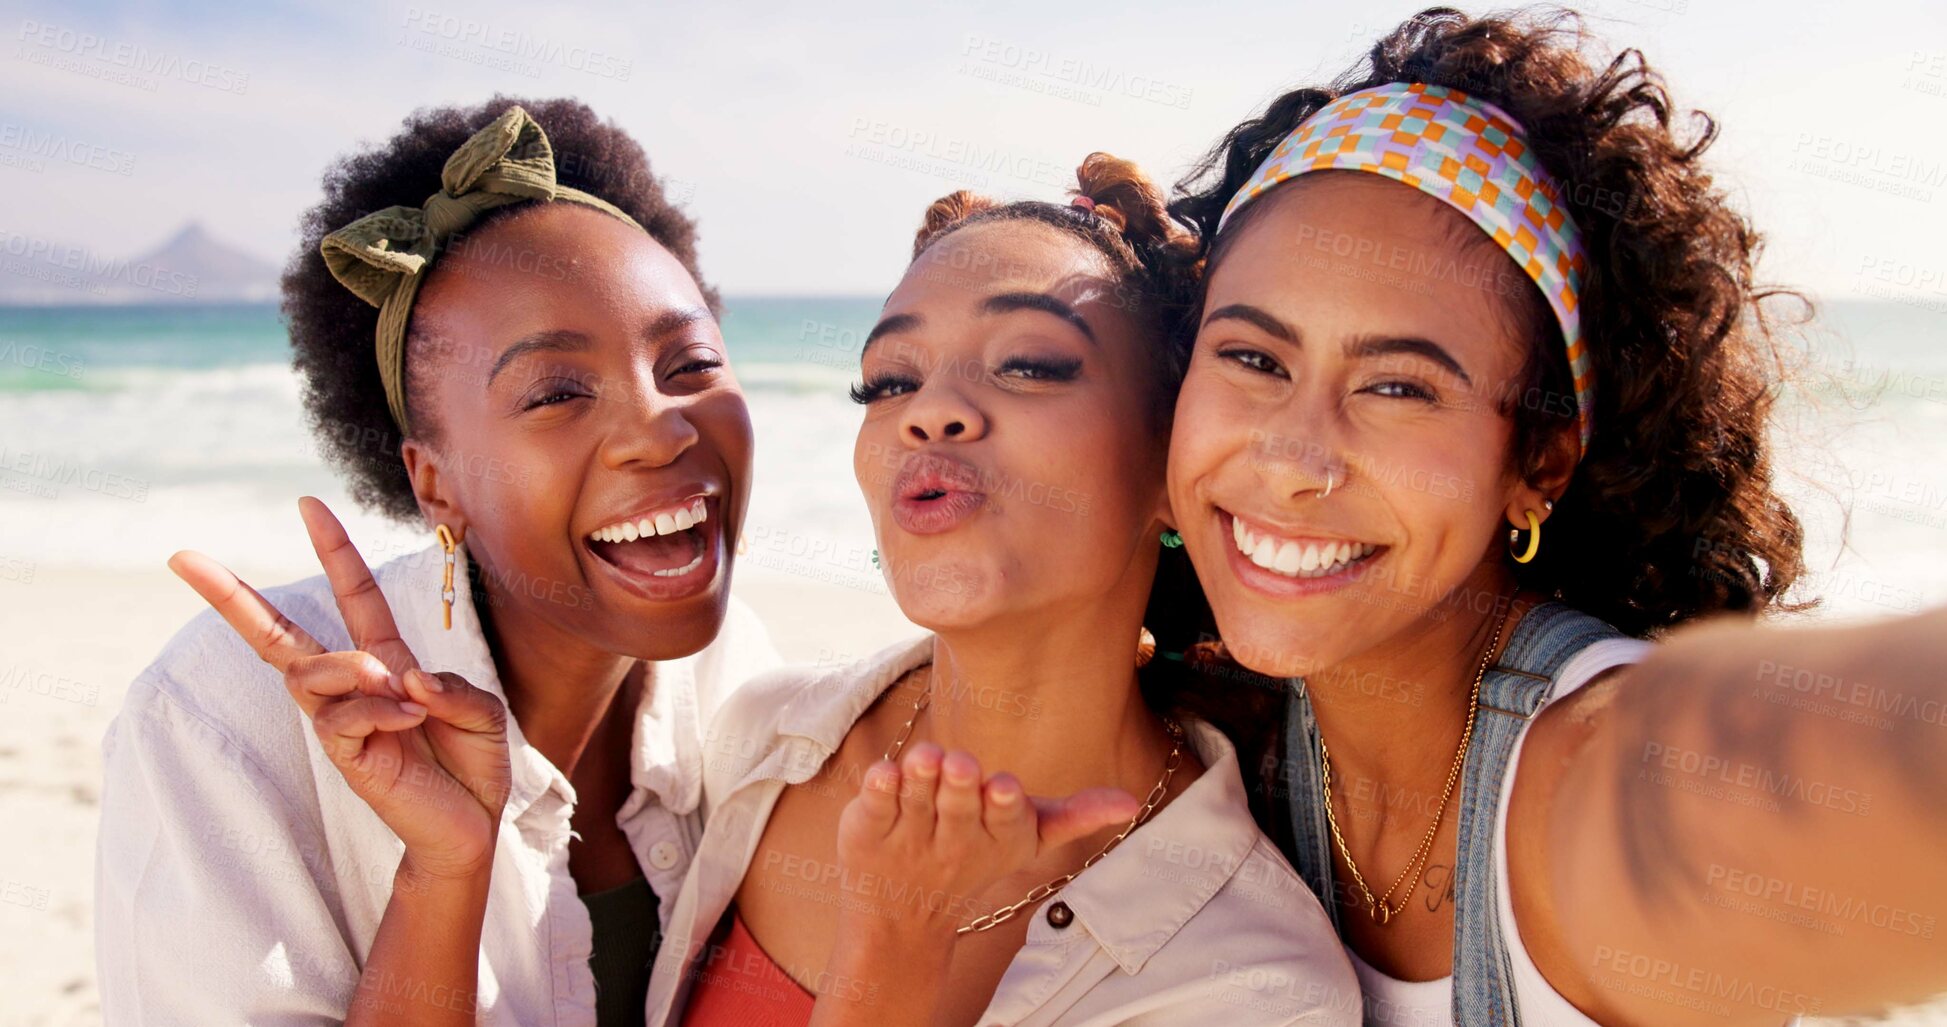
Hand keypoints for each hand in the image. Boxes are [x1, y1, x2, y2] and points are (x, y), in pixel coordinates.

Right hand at [168, 496, 510, 880]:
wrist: (472, 827)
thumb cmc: (472, 765)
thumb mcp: (480, 712)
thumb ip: (450, 687)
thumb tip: (402, 678)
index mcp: (386, 662)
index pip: (353, 597)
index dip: (333, 550)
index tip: (308, 503)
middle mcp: (354, 686)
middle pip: (278, 636)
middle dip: (230, 597)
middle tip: (182, 558)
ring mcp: (343, 722)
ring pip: (309, 674)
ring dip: (348, 667)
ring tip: (392, 685)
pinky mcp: (346, 758)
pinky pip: (341, 721)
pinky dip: (378, 711)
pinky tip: (410, 718)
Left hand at [833, 741, 1140, 936]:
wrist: (903, 916)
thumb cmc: (974, 858)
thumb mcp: (1028, 838)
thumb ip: (1074, 816)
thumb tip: (1132, 803)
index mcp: (996, 837)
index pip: (1004, 822)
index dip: (1004, 805)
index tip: (1004, 788)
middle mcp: (952, 839)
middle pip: (959, 807)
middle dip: (960, 785)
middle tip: (959, 764)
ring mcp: (908, 835)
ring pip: (916, 801)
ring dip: (920, 778)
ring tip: (924, 759)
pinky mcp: (867, 829)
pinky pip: (874, 805)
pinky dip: (877, 788)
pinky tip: (883, 774)